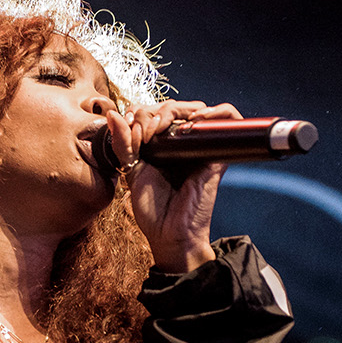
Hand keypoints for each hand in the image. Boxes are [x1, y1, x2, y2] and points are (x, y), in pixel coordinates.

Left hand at [105, 98, 240, 272]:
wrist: (171, 235)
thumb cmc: (152, 210)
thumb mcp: (130, 170)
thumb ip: (122, 143)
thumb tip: (112, 114)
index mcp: (162, 147)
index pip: (155, 111)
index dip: (141, 113)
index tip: (132, 133)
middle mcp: (183, 145)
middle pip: (175, 107)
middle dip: (156, 111)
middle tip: (147, 132)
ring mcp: (201, 149)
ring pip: (199, 109)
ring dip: (179, 109)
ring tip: (165, 125)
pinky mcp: (218, 156)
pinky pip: (229, 121)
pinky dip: (218, 112)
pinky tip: (196, 120)